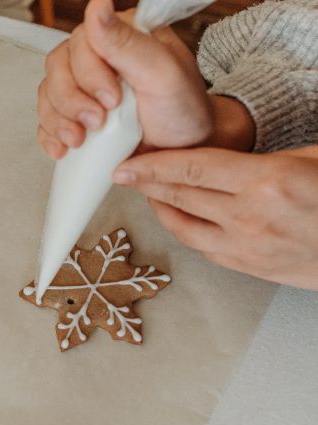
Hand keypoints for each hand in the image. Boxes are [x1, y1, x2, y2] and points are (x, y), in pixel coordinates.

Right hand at [37, 0, 213, 158]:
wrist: (182, 152)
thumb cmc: (182, 110)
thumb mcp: (162, 73)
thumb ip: (127, 41)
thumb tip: (98, 3)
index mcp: (120, 36)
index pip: (80, 42)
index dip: (88, 74)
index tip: (112, 101)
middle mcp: (96, 56)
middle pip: (57, 68)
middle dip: (72, 101)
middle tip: (98, 123)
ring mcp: (81, 86)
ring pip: (47, 94)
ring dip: (58, 120)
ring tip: (81, 140)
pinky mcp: (72, 113)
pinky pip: (44, 119)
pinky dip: (50, 135)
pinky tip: (64, 148)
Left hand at [114, 146, 317, 289]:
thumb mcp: (312, 157)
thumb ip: (264, 158)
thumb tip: (223, 155)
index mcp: (267, 182)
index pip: (190, 169)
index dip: (151, 166)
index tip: (125, 165)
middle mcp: (251, 218)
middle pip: (180, 198)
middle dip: (147, 184)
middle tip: (127, 174)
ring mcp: (250, 248)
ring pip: (184, 228)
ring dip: (161, 209)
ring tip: (149, 193)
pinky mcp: (253, 269)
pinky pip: (205, 249)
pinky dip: (186, 231)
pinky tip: (180, 218)